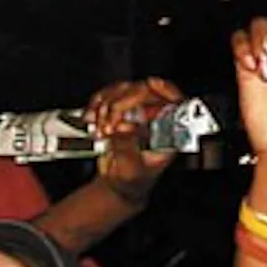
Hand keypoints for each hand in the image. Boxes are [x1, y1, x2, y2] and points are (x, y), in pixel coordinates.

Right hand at [87, 76, 184, 207]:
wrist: (118, 183)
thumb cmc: (133, 179)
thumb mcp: (132, 169)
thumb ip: (128, 148)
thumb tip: (122, 128)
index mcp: (169, 133)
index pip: (175, 104)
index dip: (166, 91)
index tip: (152, 84)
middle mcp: (156, 118)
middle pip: (145, 92)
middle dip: (123, 104)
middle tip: (109, 124)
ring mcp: (138, 111)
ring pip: (126, 89)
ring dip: (107, 105)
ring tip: (100, 128)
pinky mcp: (119, 109)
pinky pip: (109, 94)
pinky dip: (96, 103)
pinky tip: (91, 117)